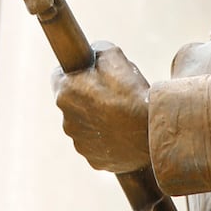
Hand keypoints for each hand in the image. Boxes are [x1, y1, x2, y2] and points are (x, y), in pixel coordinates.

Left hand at [52, 42, 151, 173]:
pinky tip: (122, 134)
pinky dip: (105, 140)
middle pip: (72, 103)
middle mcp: (67, 120)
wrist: (152, 131)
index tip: (86, 74)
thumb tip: (91, 54)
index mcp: (66, 93)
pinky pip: (96, 146)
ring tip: (120, 116)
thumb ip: (96, 51)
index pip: (58, 76)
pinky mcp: (93, 160)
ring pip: (83, 126)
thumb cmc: (132, 91)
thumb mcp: (114, 55)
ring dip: (95, 120)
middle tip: (110, 95)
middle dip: (86, 98)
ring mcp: (79, 143)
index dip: (74, 73)